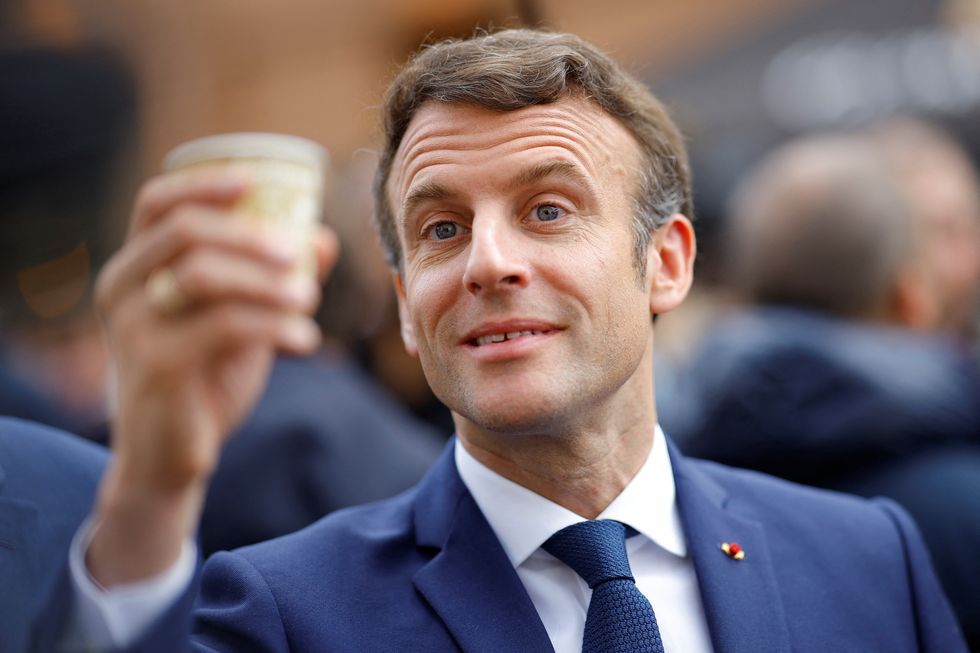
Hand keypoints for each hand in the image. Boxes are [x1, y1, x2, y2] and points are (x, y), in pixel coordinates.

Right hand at [88, 169, 337, 585]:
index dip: (203, 183)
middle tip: (297, 254)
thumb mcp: (238, 320)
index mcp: (135, 267)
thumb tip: (324, 239)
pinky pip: (225, 326)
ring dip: (268, 282)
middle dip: (250, 235)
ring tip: (308, 300)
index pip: (156, 202)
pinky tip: (305, 341)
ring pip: (205, 275)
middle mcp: (122, 288)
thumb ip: (271, 279)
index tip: (253, 179)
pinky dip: (276, 327)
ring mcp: (134, 326)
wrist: (168, 455)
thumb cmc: (203, 377)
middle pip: (185, 231)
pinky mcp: (157, 364)